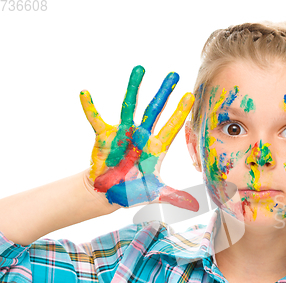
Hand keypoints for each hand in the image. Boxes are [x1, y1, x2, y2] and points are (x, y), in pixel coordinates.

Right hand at [80, 66, 197, 210]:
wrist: (109, 193)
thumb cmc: (133, 190)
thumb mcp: (155, 193)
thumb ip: (174, 196)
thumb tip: (194, 206)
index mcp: (156, 148)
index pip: (172, 127)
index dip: (180, 113)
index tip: (190, 96)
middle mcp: (142, 136)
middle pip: (155, 110)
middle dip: (164, 93)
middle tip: (173, 74)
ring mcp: (123, 133)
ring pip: (130, 106)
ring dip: (134, 88)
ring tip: (140, 69)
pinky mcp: (105, 136)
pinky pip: (96, 119)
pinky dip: (90, 107)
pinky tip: (85, 93)